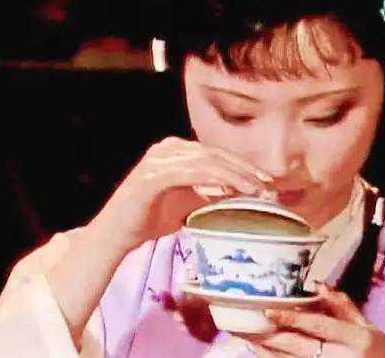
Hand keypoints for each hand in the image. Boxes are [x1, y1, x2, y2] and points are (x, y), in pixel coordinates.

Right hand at [91, 136, 273, 251]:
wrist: (115, 235)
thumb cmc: (149, 219)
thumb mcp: (187, 203)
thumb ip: (209, 193)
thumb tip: (239, 193)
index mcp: (175, 151)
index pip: (216, 154)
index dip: (243, 166)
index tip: (266, 182)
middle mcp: (167, 149)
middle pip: (215, 154)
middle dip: (245, 169)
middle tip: (269, 185)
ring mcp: (158, 159)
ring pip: (207, 161)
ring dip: (235, 174)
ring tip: (256, 189)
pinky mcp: (152, 175)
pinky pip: (191, 173)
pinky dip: (215, 179)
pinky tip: (232, 190)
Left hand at [240, 284, 384, 357]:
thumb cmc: (380, 353)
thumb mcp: (368, 327)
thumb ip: (343, 307)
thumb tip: (319, 285)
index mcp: (356, 339)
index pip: (319, 326)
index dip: (292, 319)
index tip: (269, 311)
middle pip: (300, 346)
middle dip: (272, 336)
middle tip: (248, 325)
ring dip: (269, 352)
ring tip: (249, 338)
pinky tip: (262, 354)